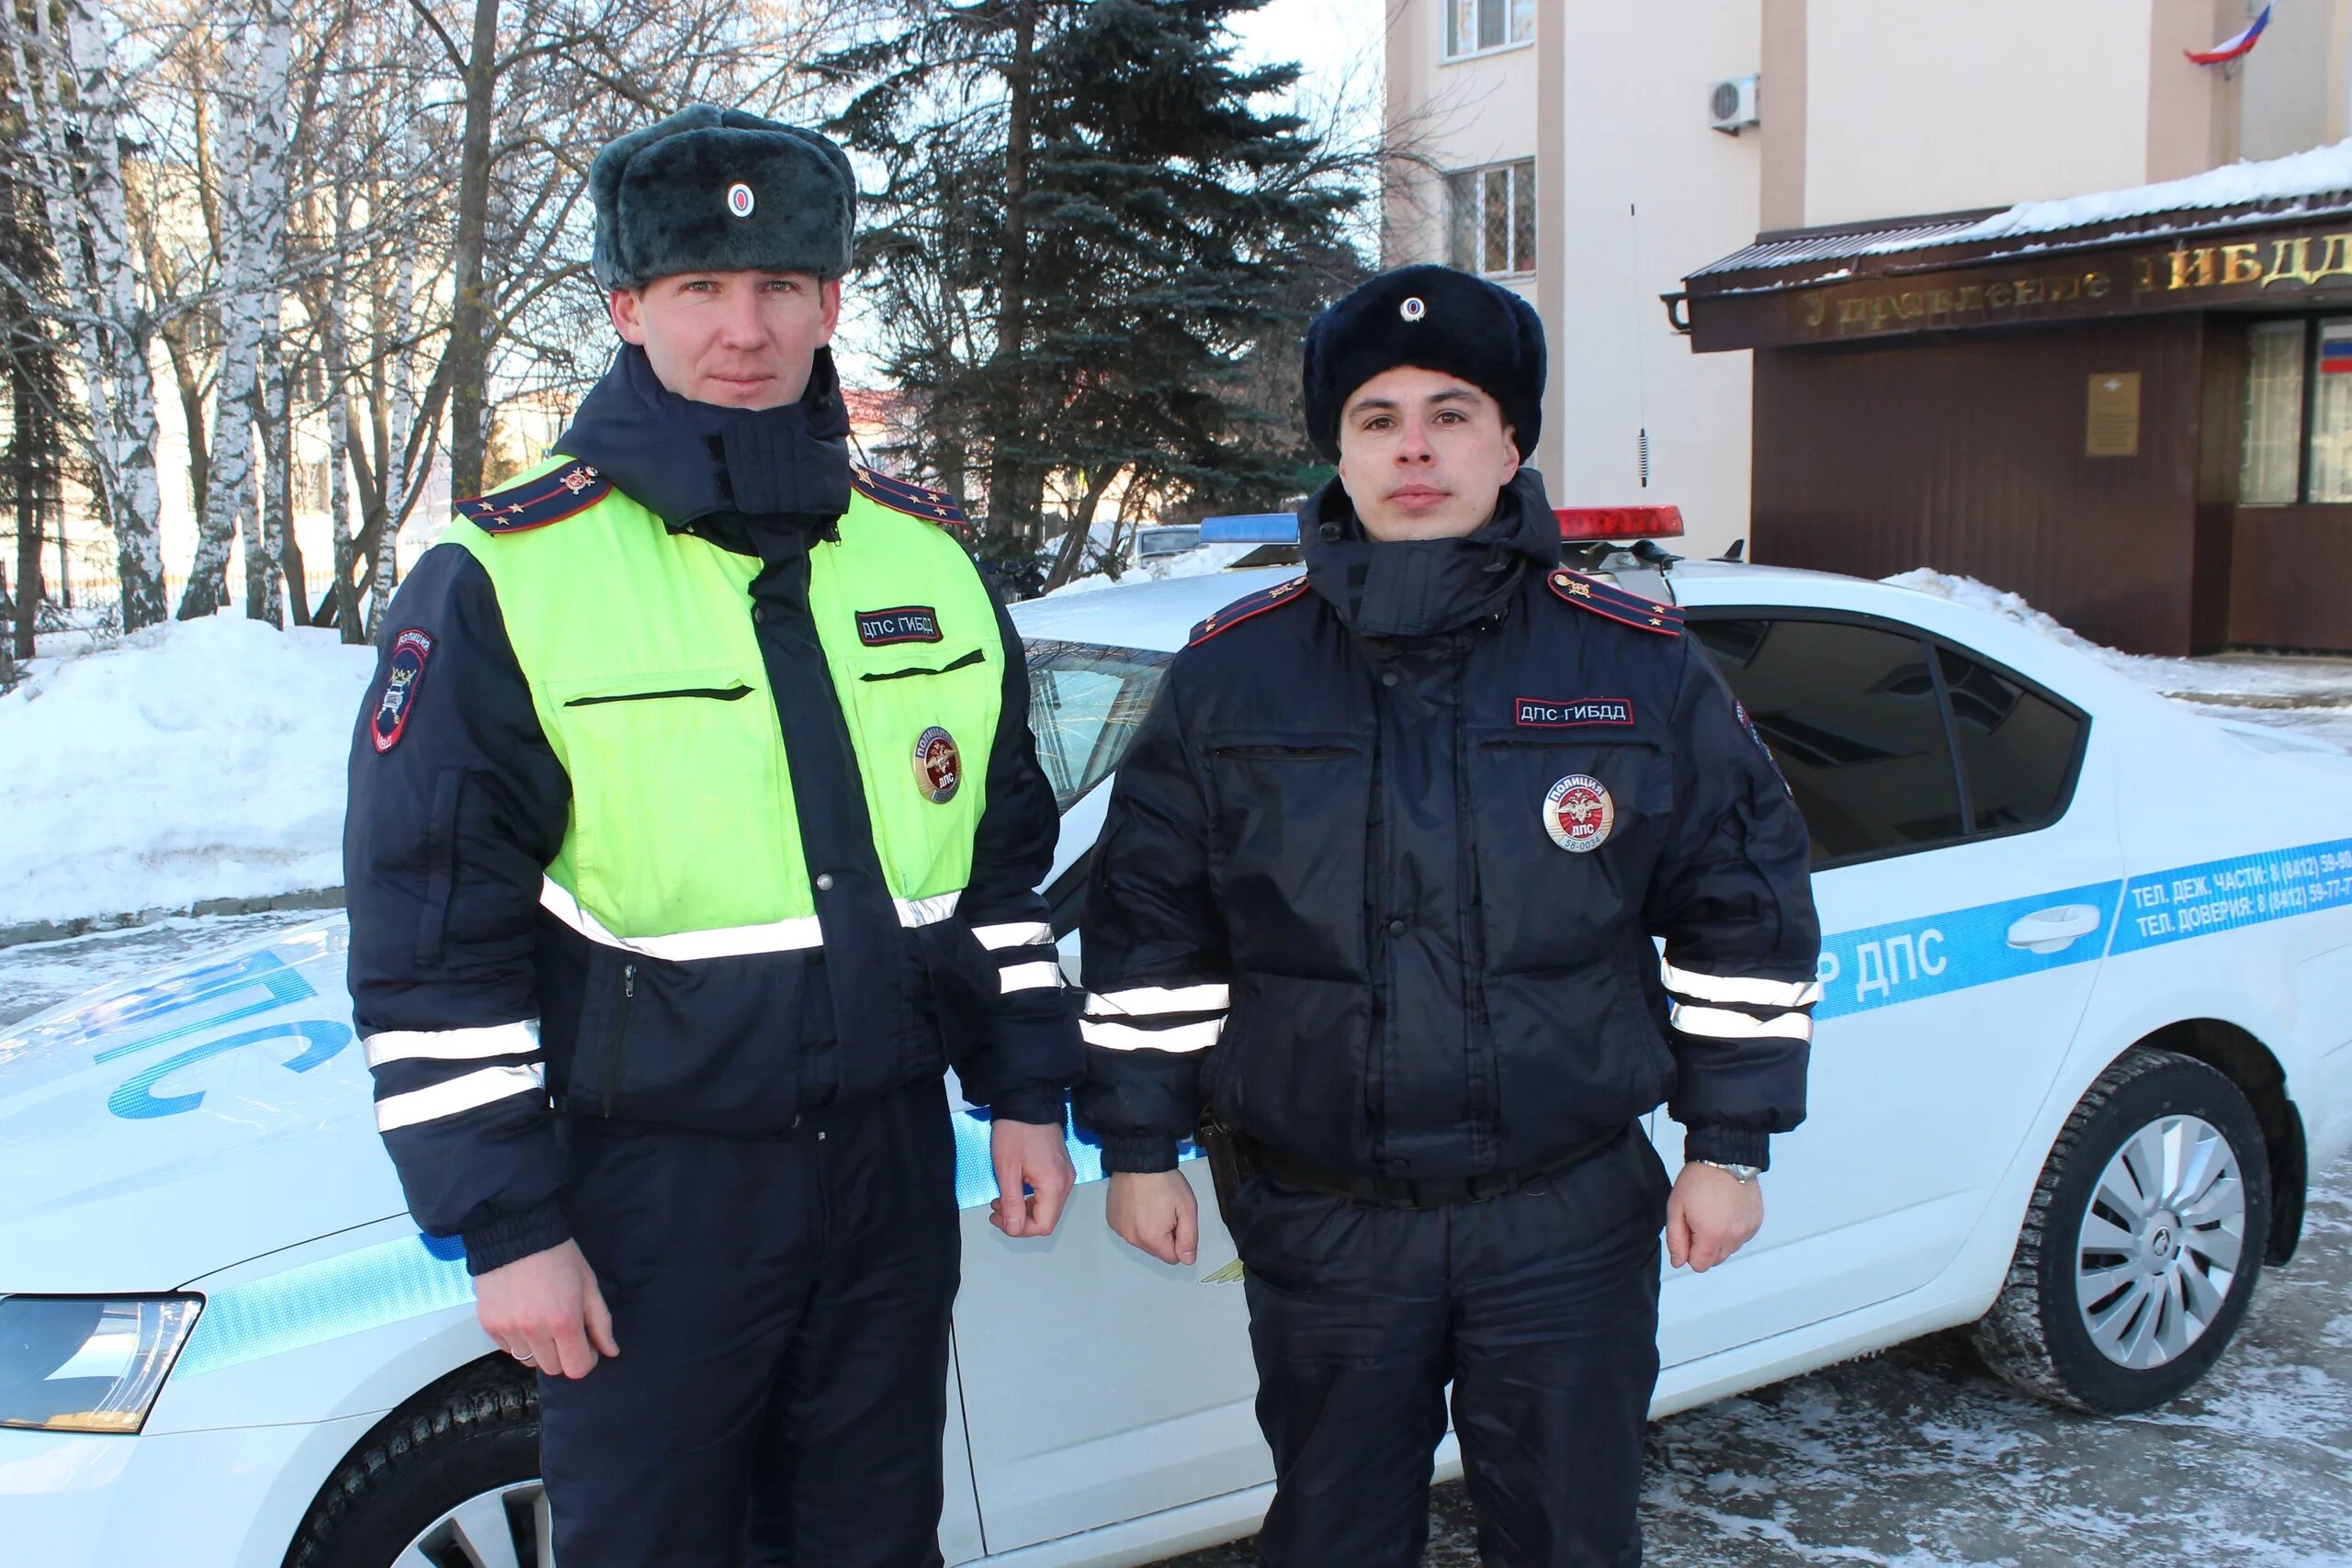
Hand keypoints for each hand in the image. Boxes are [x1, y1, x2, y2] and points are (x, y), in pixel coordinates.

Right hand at [473, 1239, 618, 1378]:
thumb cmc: (558, 1255)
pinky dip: (518, 1340)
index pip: (577, 1369)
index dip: (586, 1360)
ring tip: (542, 1320)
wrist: (516, 1233)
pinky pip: (507, 1348)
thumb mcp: (588, 1285)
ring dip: (539, 1349)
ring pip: (528, 1361)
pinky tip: (523, 1315)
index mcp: (564, 1322)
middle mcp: (534, 1331)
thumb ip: (601, 1323)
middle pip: (553, 1368)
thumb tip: (611, 1351)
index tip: (587, 1345)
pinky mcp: (488, 1325)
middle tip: (566, 1331)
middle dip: (564, 1355)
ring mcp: (508, 1329)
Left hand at [989, 1117, 1075, 1238]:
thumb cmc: (1016, 1130)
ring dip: (1024, 1209)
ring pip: (1047, 1208)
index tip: (1000, 1218)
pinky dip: (1031, 1198)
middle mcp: (1065, 1182)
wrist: (1028, 1101)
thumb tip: (1013, 1227)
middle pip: (1047, 1219)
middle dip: (1020, 1220)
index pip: (1043, 1225)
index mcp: (1054, 1184)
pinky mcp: (1061, 1169)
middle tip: (997, 1210)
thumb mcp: (1007, 1169)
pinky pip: (1049, 1194)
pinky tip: (1015, 1190)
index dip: (1020, 1229)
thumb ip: (1011, 1203)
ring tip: (1002, 1200)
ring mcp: (1065, 1175)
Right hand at [1105, 1169, 1197, 1264]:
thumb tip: (1187, 1260)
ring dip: (1148, 1228)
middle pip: (1156, 1249)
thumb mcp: (1187, 1209)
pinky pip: (1128, 1229)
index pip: (1172, 1257)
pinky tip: (1138, 1203)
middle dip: (1164, 1235)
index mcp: (1153, 1239)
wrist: (1139, 1160)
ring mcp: (1120, 1229)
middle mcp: (1132, 1238)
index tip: (1176, 1220)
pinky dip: (1134, 1221)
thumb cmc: (1165, 1181)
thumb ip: (1189, 1238)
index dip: (1179, 1240)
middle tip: (1165, 1210)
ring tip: (1151, 1204)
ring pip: (1141, 1240)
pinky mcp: (1112, 1220)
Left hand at [1666, 1163, 1763, 1272]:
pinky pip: (1742, 1237)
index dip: (1689, 1252)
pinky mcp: (1756, 1222)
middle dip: (1704, 1247)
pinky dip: (1733, 1230)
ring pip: (1730, 1249)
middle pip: (1716, 1260)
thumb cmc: (1699, 1180)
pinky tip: (1726, 1211)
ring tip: (1713, 1214)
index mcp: (1712, 1236)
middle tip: (1699, 1221)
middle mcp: (1734, 1237)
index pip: (1700, 1265)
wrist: (1724, 1158)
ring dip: (1720, 1239)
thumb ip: (1676, 1239)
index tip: (1688, 1234)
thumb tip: (1679, 1261)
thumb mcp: (1676, 1208)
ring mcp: (1747, 1230)